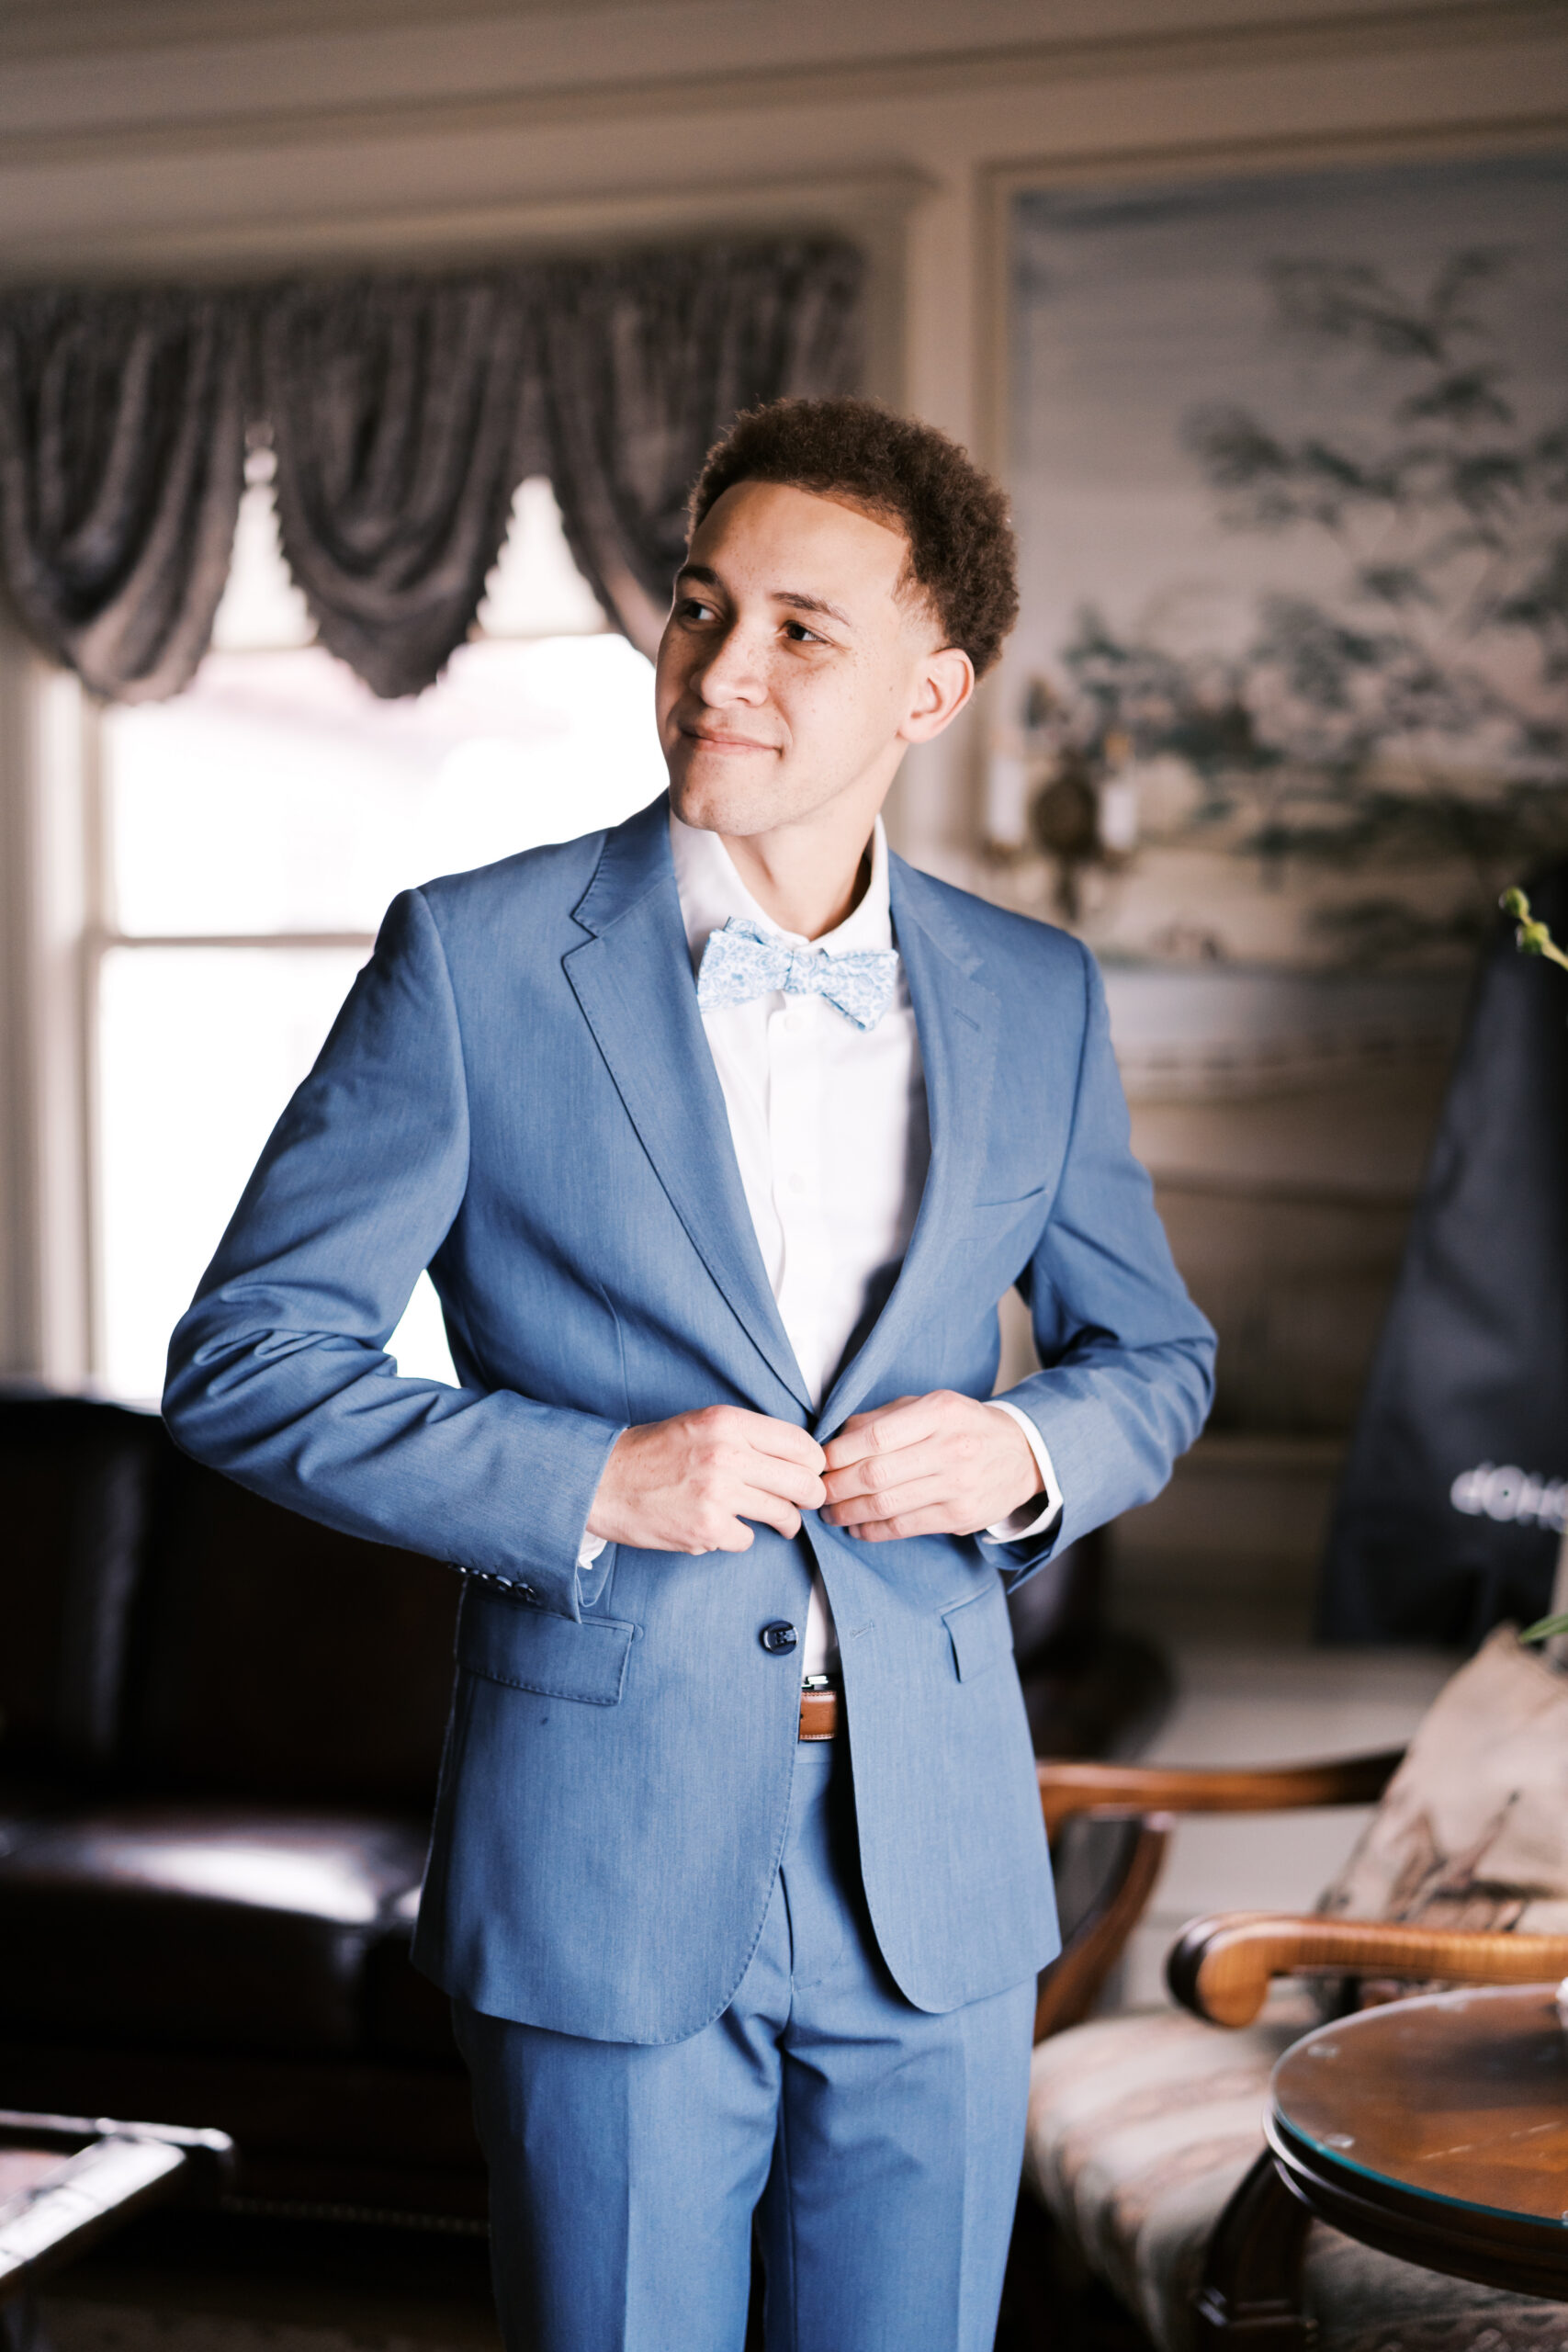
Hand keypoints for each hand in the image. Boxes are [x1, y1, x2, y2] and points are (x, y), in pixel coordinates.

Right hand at [586, 1406, 826, 1554]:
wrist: (601, 1481)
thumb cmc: (652, 1452)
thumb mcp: (701, 1423)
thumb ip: (746, 1435)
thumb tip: (798, 1456)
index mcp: (728, 1422)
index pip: (800, 1442)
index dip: (814, 1462)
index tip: (812, 1472)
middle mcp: (727, 1454)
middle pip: (803, 1482)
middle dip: (811, 1496)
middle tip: (806, 1502)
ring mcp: (718, 1494)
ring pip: (783, 1514)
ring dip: (785, 1522)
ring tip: (780, 1522)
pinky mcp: (707, 1529)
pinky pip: (748, 1539)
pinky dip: (738, 1537)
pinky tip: (720, 1527)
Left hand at [820, 1391, 1041, 1541]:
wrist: (1022, 1454)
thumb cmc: (964, 1426)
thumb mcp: (930, 1405)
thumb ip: (883, 1417)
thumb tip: (835, 1438)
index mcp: (939, 1412)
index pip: (875, 1437)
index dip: (838, 1454)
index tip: (817, 1463)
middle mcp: (951, 1448)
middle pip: (876, 1474)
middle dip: (836, 1487)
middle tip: (816, 1492)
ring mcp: (958, 1486)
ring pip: (887, 1505)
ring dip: (848, 1512)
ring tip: (830, 1512)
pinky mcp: (962, 1517)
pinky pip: (905, 1528)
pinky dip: (873, 1531)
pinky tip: (857, 1528)